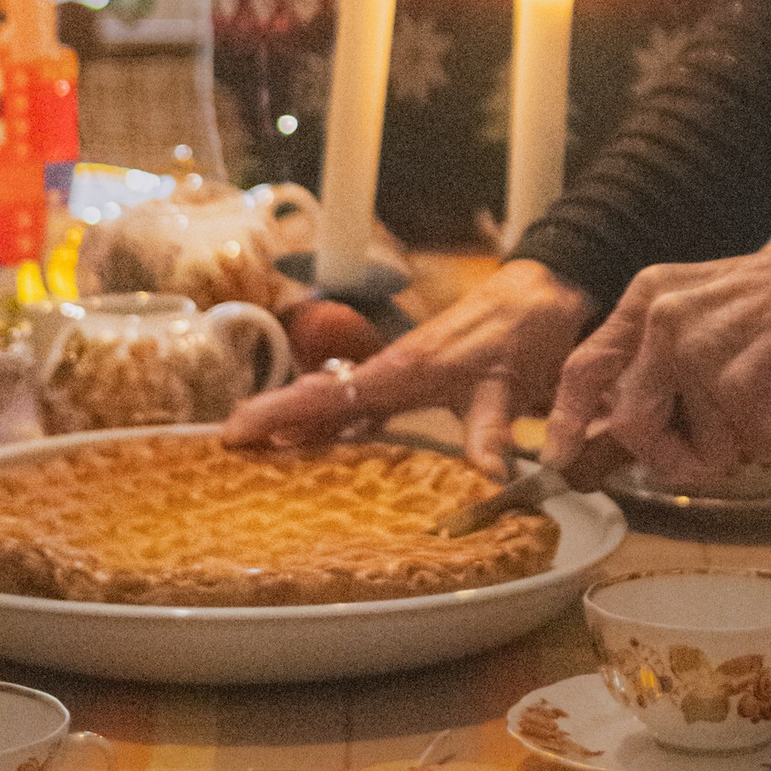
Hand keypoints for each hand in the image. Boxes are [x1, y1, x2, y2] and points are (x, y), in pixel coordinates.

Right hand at [222, 257, 591, 473]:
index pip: (326, 395)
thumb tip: (488, 477)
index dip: (279, 412)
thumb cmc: (520, 329)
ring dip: (301, 426)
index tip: (234, 430)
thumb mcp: (509, 384)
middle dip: (272, 420)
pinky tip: (328, 448)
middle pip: (318, 400)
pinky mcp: (417, 381)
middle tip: (227, 451)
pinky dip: (339, 425)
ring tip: (261, 456)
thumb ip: (492, 429)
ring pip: (337, 403)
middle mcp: (391, 372)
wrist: (543, 293)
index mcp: (401, 371)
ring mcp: (400, 376)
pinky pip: (364, 407)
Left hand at [543, 231, 770, 481]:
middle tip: (714, 450)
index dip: (567, 419)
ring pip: (702, 446)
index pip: (586, 366)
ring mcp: (697, 346)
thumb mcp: (704, 315)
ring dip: (745, 440)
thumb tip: (624, 436)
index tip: (560, 458)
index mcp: (647, 300)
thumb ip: (663, 365)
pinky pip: (751, 442)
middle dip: (672, 457)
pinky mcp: (738, 376)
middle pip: (633, 426)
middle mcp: (662, 318)